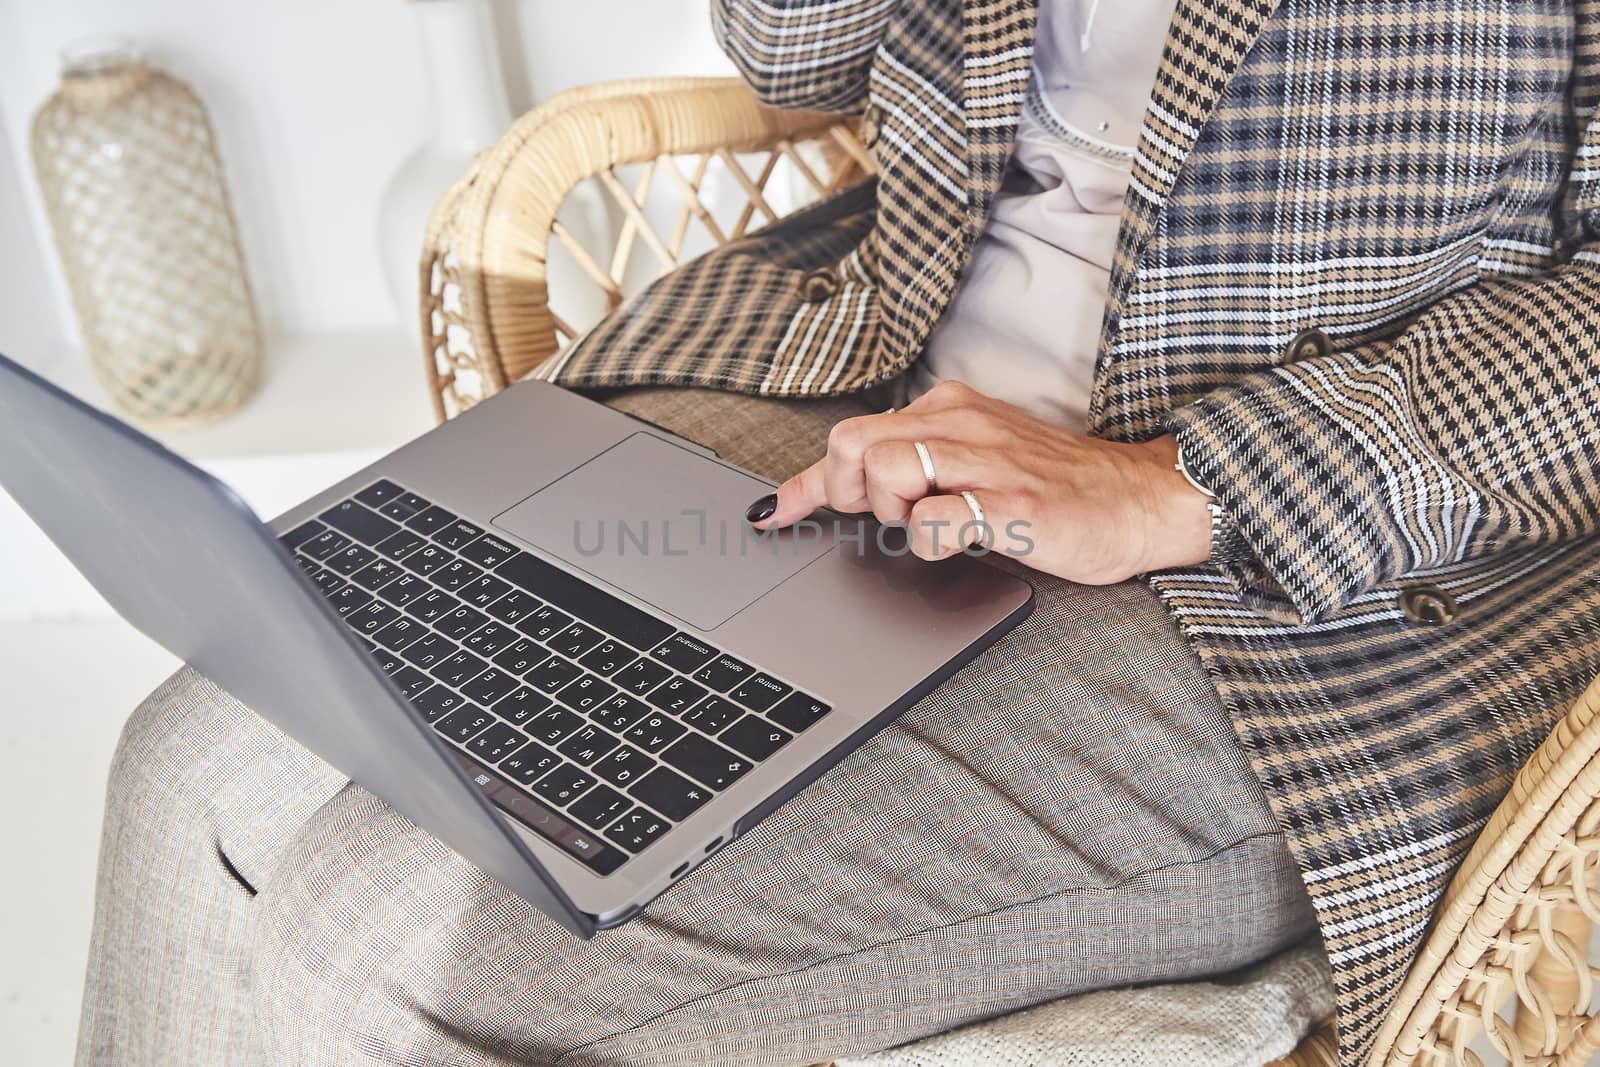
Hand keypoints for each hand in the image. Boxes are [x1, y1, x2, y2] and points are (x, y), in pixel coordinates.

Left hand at [750, 381, 1213, 583]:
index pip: (852, 436)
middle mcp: (963, 425)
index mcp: (951, 410)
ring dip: (892, 514)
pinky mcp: (1016, 506)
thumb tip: (839, 492)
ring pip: (888, 473)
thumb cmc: (1057, 488)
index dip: (804, 482)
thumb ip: (917, 467)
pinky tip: (961, 545)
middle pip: (854, 445)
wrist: (1144, 498)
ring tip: (932, 527)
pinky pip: (939, 519)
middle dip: (847, 493)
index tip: (776, 514)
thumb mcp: (978, 461)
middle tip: (886, 518)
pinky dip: (932, 542)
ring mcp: (990, 464)